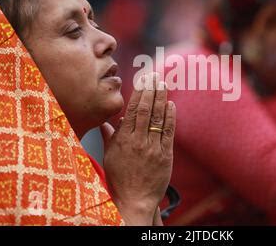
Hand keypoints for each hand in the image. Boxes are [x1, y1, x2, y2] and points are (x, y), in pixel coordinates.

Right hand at [100, 72, 175, 224]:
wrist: (134, 199)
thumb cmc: (120, 177)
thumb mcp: (109, 156)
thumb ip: (109, 137)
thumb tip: (105, 122)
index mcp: (123, 140)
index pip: (132, 111)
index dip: (138, 93)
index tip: (142, 80)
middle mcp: (138, 141)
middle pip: (146, 110)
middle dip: (151, 91)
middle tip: (154, 76)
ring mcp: (153, 148)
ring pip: (158, 118)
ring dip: (161, 99)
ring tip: (164, 84)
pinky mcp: (165, 155)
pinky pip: (168, 132)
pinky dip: (170, 117)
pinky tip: (171, 105)